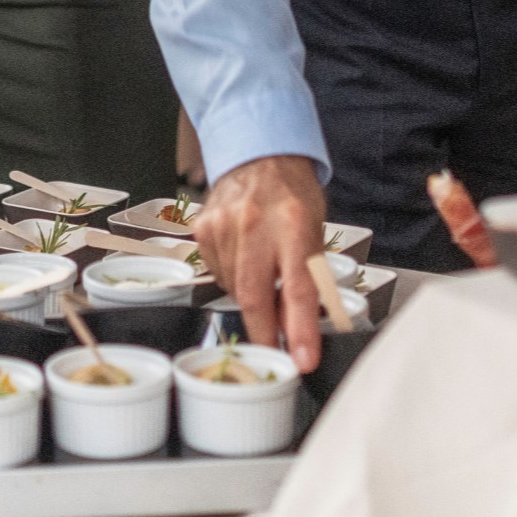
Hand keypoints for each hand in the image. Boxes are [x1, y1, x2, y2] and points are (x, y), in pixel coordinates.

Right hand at [194, 154, 325, 371]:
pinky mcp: (202, 227)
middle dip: (264, 332)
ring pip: (232, 288)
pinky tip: (242, 259)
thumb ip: (306, 280)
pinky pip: (216, 272)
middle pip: (254, 294)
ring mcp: (223, 223)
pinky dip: (231, 278)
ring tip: (263, 277)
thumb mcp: (314, 233)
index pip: (298, 287)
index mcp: (294, 222)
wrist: (259, 155)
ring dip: (249, 298)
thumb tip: (296, 331)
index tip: (302, 361)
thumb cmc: (293, 197)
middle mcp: (254, 222)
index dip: (300, 331)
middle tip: (274, 351)